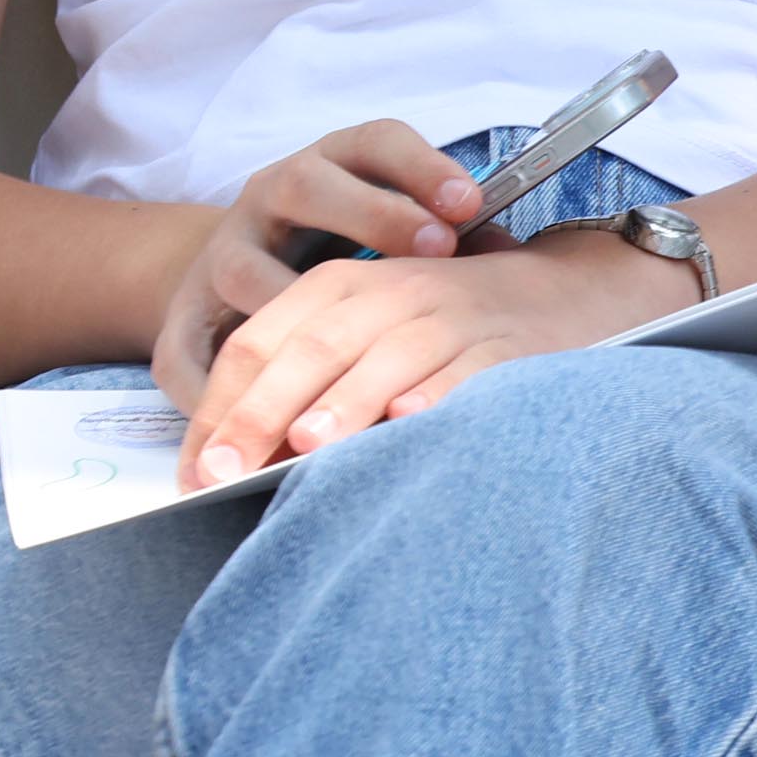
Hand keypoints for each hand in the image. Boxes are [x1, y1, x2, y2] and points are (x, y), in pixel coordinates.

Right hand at [151, 122, 485, 405]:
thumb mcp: (387, 224)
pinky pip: (188, 352)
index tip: (470, 202)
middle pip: (310, 186)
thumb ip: (440, 235)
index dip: (422, 167)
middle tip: (436, 247)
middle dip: (375, 213)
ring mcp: (219, 255)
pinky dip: (221, 385)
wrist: (232, 276)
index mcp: (330, 166)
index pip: (374, 143)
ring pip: (244, 268)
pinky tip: (265, 407)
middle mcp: (269, 198)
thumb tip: (507, 252)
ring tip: (346, 342)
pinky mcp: (180, 322)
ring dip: (296, 303)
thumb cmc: (341, 252)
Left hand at [175, 226, 693, 489]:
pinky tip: (411, 420)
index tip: (194, 470)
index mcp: (342, 283)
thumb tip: (223, 458)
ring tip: (307, 444)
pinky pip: (468, 368)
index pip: (261, 340)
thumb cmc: (439, 327)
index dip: (222, 404)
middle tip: (222, 472)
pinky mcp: (510, 344)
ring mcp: (454, 315)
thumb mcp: (363, 327)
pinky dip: (439, 394)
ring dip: (347, 399)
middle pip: (314, 346)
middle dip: (263, 410)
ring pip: (388, 354)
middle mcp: (395, 291)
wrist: (562, 293)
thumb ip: (300, 376)